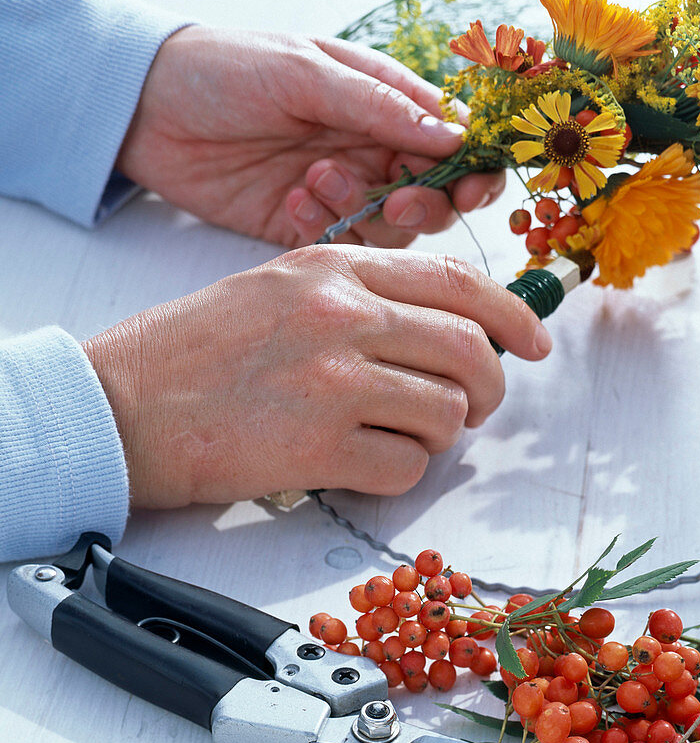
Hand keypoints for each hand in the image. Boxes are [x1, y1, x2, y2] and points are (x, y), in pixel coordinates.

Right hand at [82, 245, 550, 507]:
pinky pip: (407, 468)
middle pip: (471, 350)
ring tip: (392, 434)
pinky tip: (358, 464)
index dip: (513, 314)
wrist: (120, 404)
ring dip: (436, 434)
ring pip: (447, 412)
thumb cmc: (195, 352)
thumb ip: (365, 298)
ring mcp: (333, 380)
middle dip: (488, 389)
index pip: (459, 281)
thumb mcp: (281, 288)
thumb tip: (449, 330)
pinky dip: (398, 474)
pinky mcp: (319, 445)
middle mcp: (342, 314)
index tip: (536, 342)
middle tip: (472, 408)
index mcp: (336, 268)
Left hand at [116, 26, 504, 247]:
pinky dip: (327, 230)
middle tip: (394, 199)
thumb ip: (381, 105)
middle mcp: (373, 151)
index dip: (474, 170)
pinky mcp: (309, 228)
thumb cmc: (227, 68)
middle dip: (425, 204)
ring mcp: (344, 193)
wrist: (146, 108)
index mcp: (386, 103)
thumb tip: (455, 136)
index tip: (467, 188)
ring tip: (314, 180)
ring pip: (394, 230)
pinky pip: (344, 246)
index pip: (456, 143)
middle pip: (437, 198)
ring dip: (365, 212)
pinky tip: (292, 201)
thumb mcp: (307, 72)